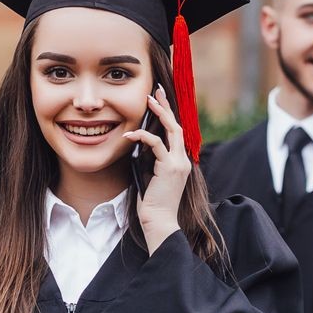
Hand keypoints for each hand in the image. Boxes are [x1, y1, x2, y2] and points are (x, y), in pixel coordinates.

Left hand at [123, 84, 189, 254]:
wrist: (159, 221)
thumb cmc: (151, 203)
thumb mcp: (149, 176)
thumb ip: (149, 159)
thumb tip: (138, 143)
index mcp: (179, 161)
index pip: (176, 133)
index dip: (169, 114)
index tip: (160, 99)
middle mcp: (183, 160)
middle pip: (177, 125)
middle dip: (167, 106)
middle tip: (157, 90)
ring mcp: (179, 163)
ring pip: (172, 130)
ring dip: (160, 114)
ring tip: (148, 101)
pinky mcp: (170, 168)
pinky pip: (156, 145)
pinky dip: (142, 138)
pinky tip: (129, 135)